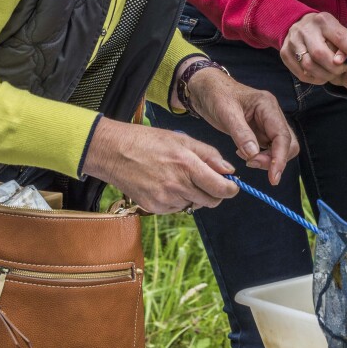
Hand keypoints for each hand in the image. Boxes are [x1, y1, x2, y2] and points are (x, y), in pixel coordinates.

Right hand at [82, 117, 237, 213]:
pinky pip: (176, 208)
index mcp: (187, 165)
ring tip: (181, 177)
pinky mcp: (153, 207)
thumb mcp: (182, 139)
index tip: (232, 186)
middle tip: (209, 181)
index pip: (220, 188)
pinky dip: (178, 199)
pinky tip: (167, 184)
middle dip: (215, 193)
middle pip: (211, 201)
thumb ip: (209, 155)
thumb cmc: (148, 141)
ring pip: (193, 205)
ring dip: (195, 195)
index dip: (231, 189)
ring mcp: (164, 198)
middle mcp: (177, 185)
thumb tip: (229, 170)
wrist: (114, 152)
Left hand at [177, 60, 298, 185]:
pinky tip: (243, 154)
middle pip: (288, 144)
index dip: (280, 158)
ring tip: (247, 160)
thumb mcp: (226, 113)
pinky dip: (260, 157)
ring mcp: (267, 123)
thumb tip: (254, 155)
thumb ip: (241, 134)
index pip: (282, 136)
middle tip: (252, 164)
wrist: (206, 89)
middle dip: (275, 160)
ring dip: (267, 160)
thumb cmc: (215, 95)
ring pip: (280, 148)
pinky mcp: (260, 131)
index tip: (273, 177)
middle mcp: (272, 114)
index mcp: (267, 105)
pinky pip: (268, 148)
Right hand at [279, 12, 346, 83]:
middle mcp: (306, 29)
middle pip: (321, 54)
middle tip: (342, 69)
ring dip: (325, 75)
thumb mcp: (346, 35)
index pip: (340, 37)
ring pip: (309, 66)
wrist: (301, 27)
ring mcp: (293, 41)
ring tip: (332, 73)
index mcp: (325, 21)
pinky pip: (301, 74)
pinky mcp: (285, 53)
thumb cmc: (329, 34)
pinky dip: (315, 79)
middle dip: (336, 67)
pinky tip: (321, 74)